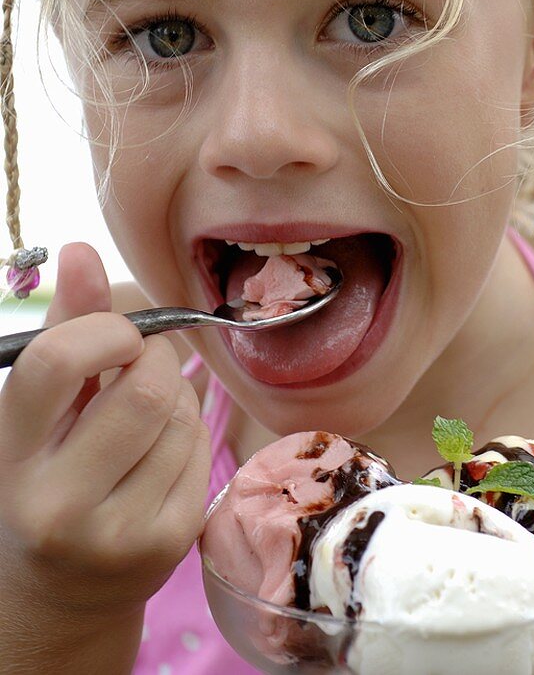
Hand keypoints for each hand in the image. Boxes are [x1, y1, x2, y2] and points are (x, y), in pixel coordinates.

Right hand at [0, 242, 210, 628]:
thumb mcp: (38, 411)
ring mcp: (117, 533)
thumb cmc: (46, 478)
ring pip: (183, 417)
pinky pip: (203, 452)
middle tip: (141, 365)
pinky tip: (160, 454)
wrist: (58, 597)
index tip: (114, 338)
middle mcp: (58, 502)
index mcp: (13, 456)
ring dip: (176, 397)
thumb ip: (64, 327)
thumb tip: (80, 248)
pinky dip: (191, 434)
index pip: (57, 362)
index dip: (102, 330)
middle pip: (145, 390)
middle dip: (155, 359)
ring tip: (145, 416)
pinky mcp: (167, 545)